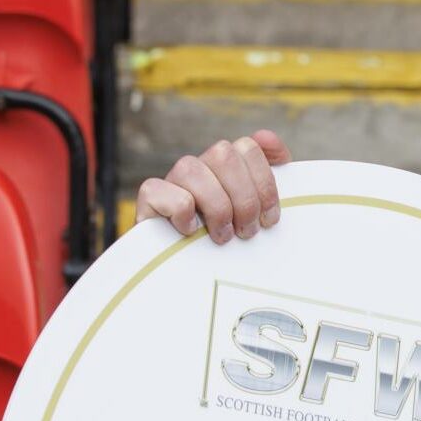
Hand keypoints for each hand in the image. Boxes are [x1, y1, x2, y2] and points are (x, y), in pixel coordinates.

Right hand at [133, 129, 292, 242]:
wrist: (184, 277)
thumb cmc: (225, 248)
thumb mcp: (253, 218)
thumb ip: (264, 182)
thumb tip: (271, 143)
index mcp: (225, 168)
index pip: (248, 148)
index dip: (265, 182)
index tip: (270, 218)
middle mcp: (199, 168)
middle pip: (224, 154)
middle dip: (244, 198)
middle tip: (248, 230)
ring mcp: (172, 181)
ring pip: (192, 169)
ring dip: (216, 207)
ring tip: (223, 236)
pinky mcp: (148, 199)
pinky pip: (163, 191)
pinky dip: (183, 213)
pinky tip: (191, 232)